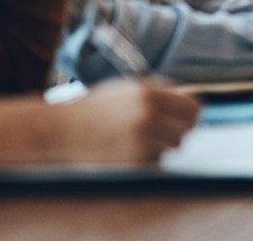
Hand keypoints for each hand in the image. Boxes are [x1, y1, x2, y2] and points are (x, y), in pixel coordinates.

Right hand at [53, 79, 199, 162]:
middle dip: (179, 129)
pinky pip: (156, 161)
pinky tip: (129, 151)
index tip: (185, 116)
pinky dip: (149, 158)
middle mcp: (147, 117)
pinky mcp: (133, 163)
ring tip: (140, 139)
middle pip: (187, 128)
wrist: (60, 131)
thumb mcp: (126, 89)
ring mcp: (140, 142)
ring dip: (163, 145)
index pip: (192, 106)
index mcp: (148, 94)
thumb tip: (190, 100)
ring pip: (173, 146)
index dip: (190, 112)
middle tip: (164, 129)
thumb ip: (158, 92)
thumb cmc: (92, 110)